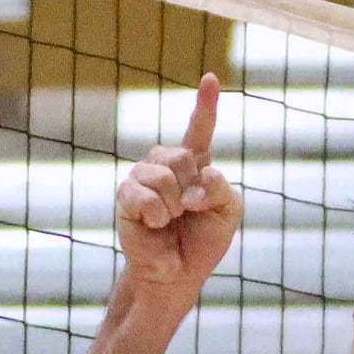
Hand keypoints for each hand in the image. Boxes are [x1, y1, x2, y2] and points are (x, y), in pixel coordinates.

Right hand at [116, 73, 242, 295]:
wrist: (176, 275)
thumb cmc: (202, 242)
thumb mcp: (228, 212)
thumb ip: (220, 187)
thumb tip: (190, 189)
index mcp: (194, 165)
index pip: (199, 129)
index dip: (205, 104)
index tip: (210, 78)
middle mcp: (166, 166)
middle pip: (183, 155)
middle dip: (191, 186)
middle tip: (187, 211)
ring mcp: (143, 179)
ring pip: (163, 174)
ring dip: (173, 204)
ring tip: (169, 221)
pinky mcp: (125, 197)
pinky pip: (143, 194)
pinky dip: (156, 213)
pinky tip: (155, 224)